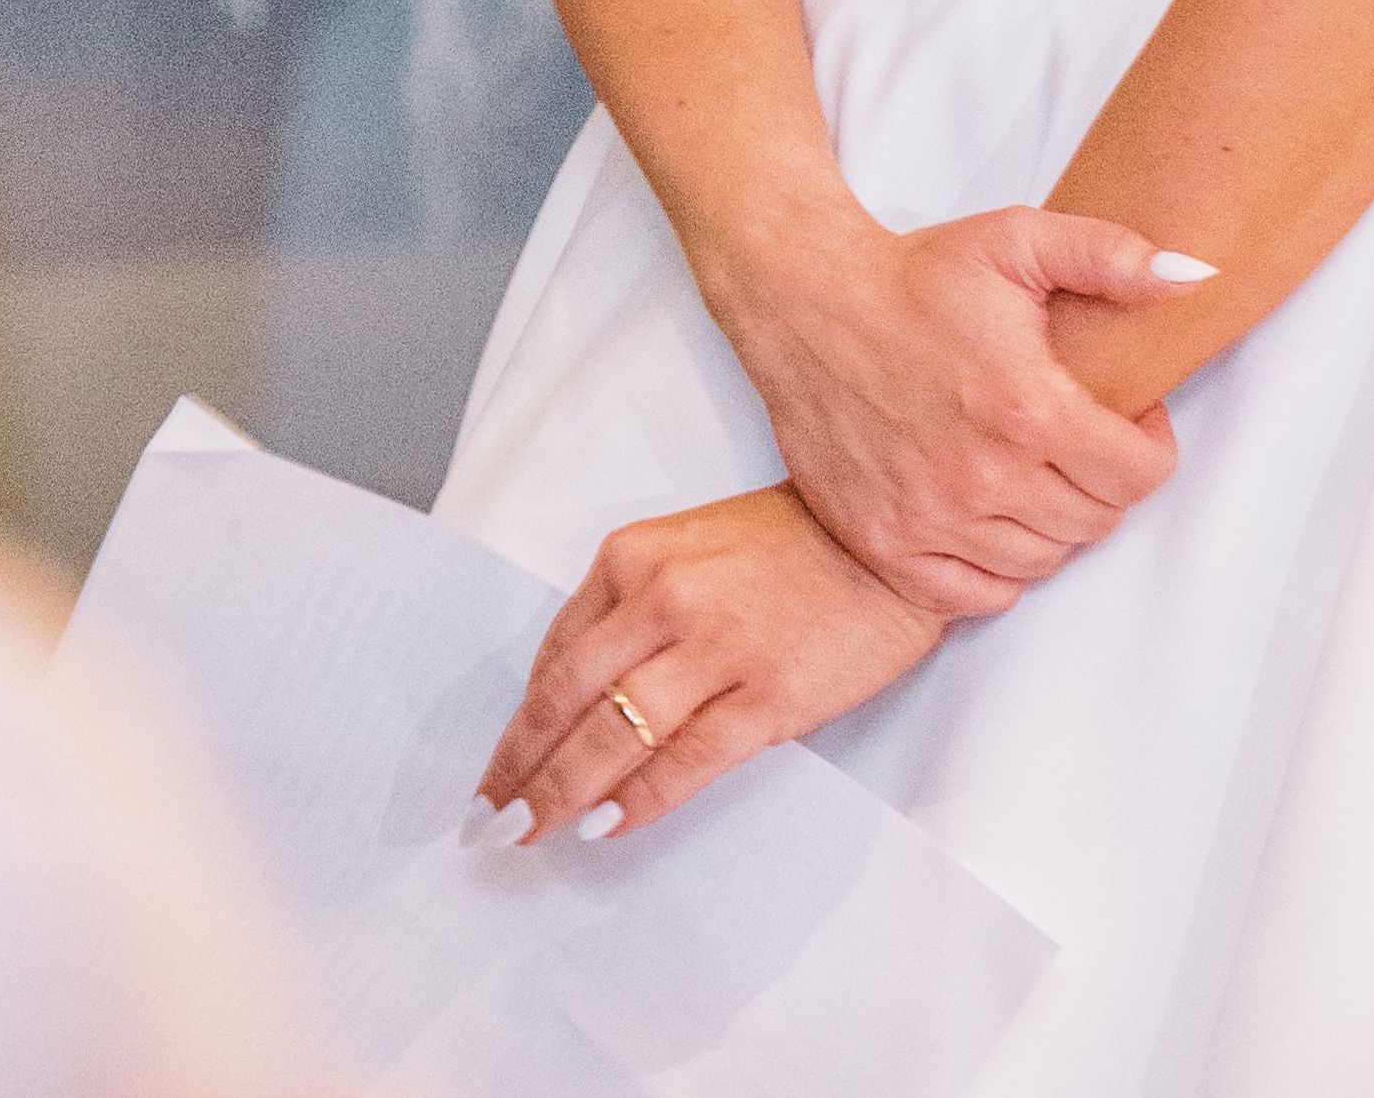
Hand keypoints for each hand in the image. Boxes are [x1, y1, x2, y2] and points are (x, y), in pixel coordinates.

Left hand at [475, 487, 942, 840]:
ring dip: (560, 793)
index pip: (557, 653)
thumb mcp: (690, 551)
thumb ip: (633, 610)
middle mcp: (661, 598)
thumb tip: (582, 695)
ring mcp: (714, 649)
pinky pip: (685, 761)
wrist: (885, 541)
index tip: (500, 764)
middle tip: (488, 819)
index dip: (522, 719)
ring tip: (529, 833)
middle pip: (567, 698)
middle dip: (520, 767)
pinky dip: (640, 800)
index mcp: (634, 557)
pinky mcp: (766, 697)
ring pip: (612, 735)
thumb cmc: (789, 546)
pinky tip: (606, 827)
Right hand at [715, 202, 1189, 615]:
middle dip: (1098, 480)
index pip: (1137, 477)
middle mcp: (982, 476)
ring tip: (1025, 467)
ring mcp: (930, 518)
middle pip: (1094, 523)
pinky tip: (983, 512)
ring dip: (1048, 523)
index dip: (1147, 445)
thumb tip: (1197, 276)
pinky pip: (977, 594)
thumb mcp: (1016, 241)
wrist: (803, 298)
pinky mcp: (886, 543)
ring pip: (1041, 562)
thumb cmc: (913, 273)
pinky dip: (993, 566)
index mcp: (1026, 407)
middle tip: (1069, 437)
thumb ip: (1112, 256)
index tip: (1123, 418)